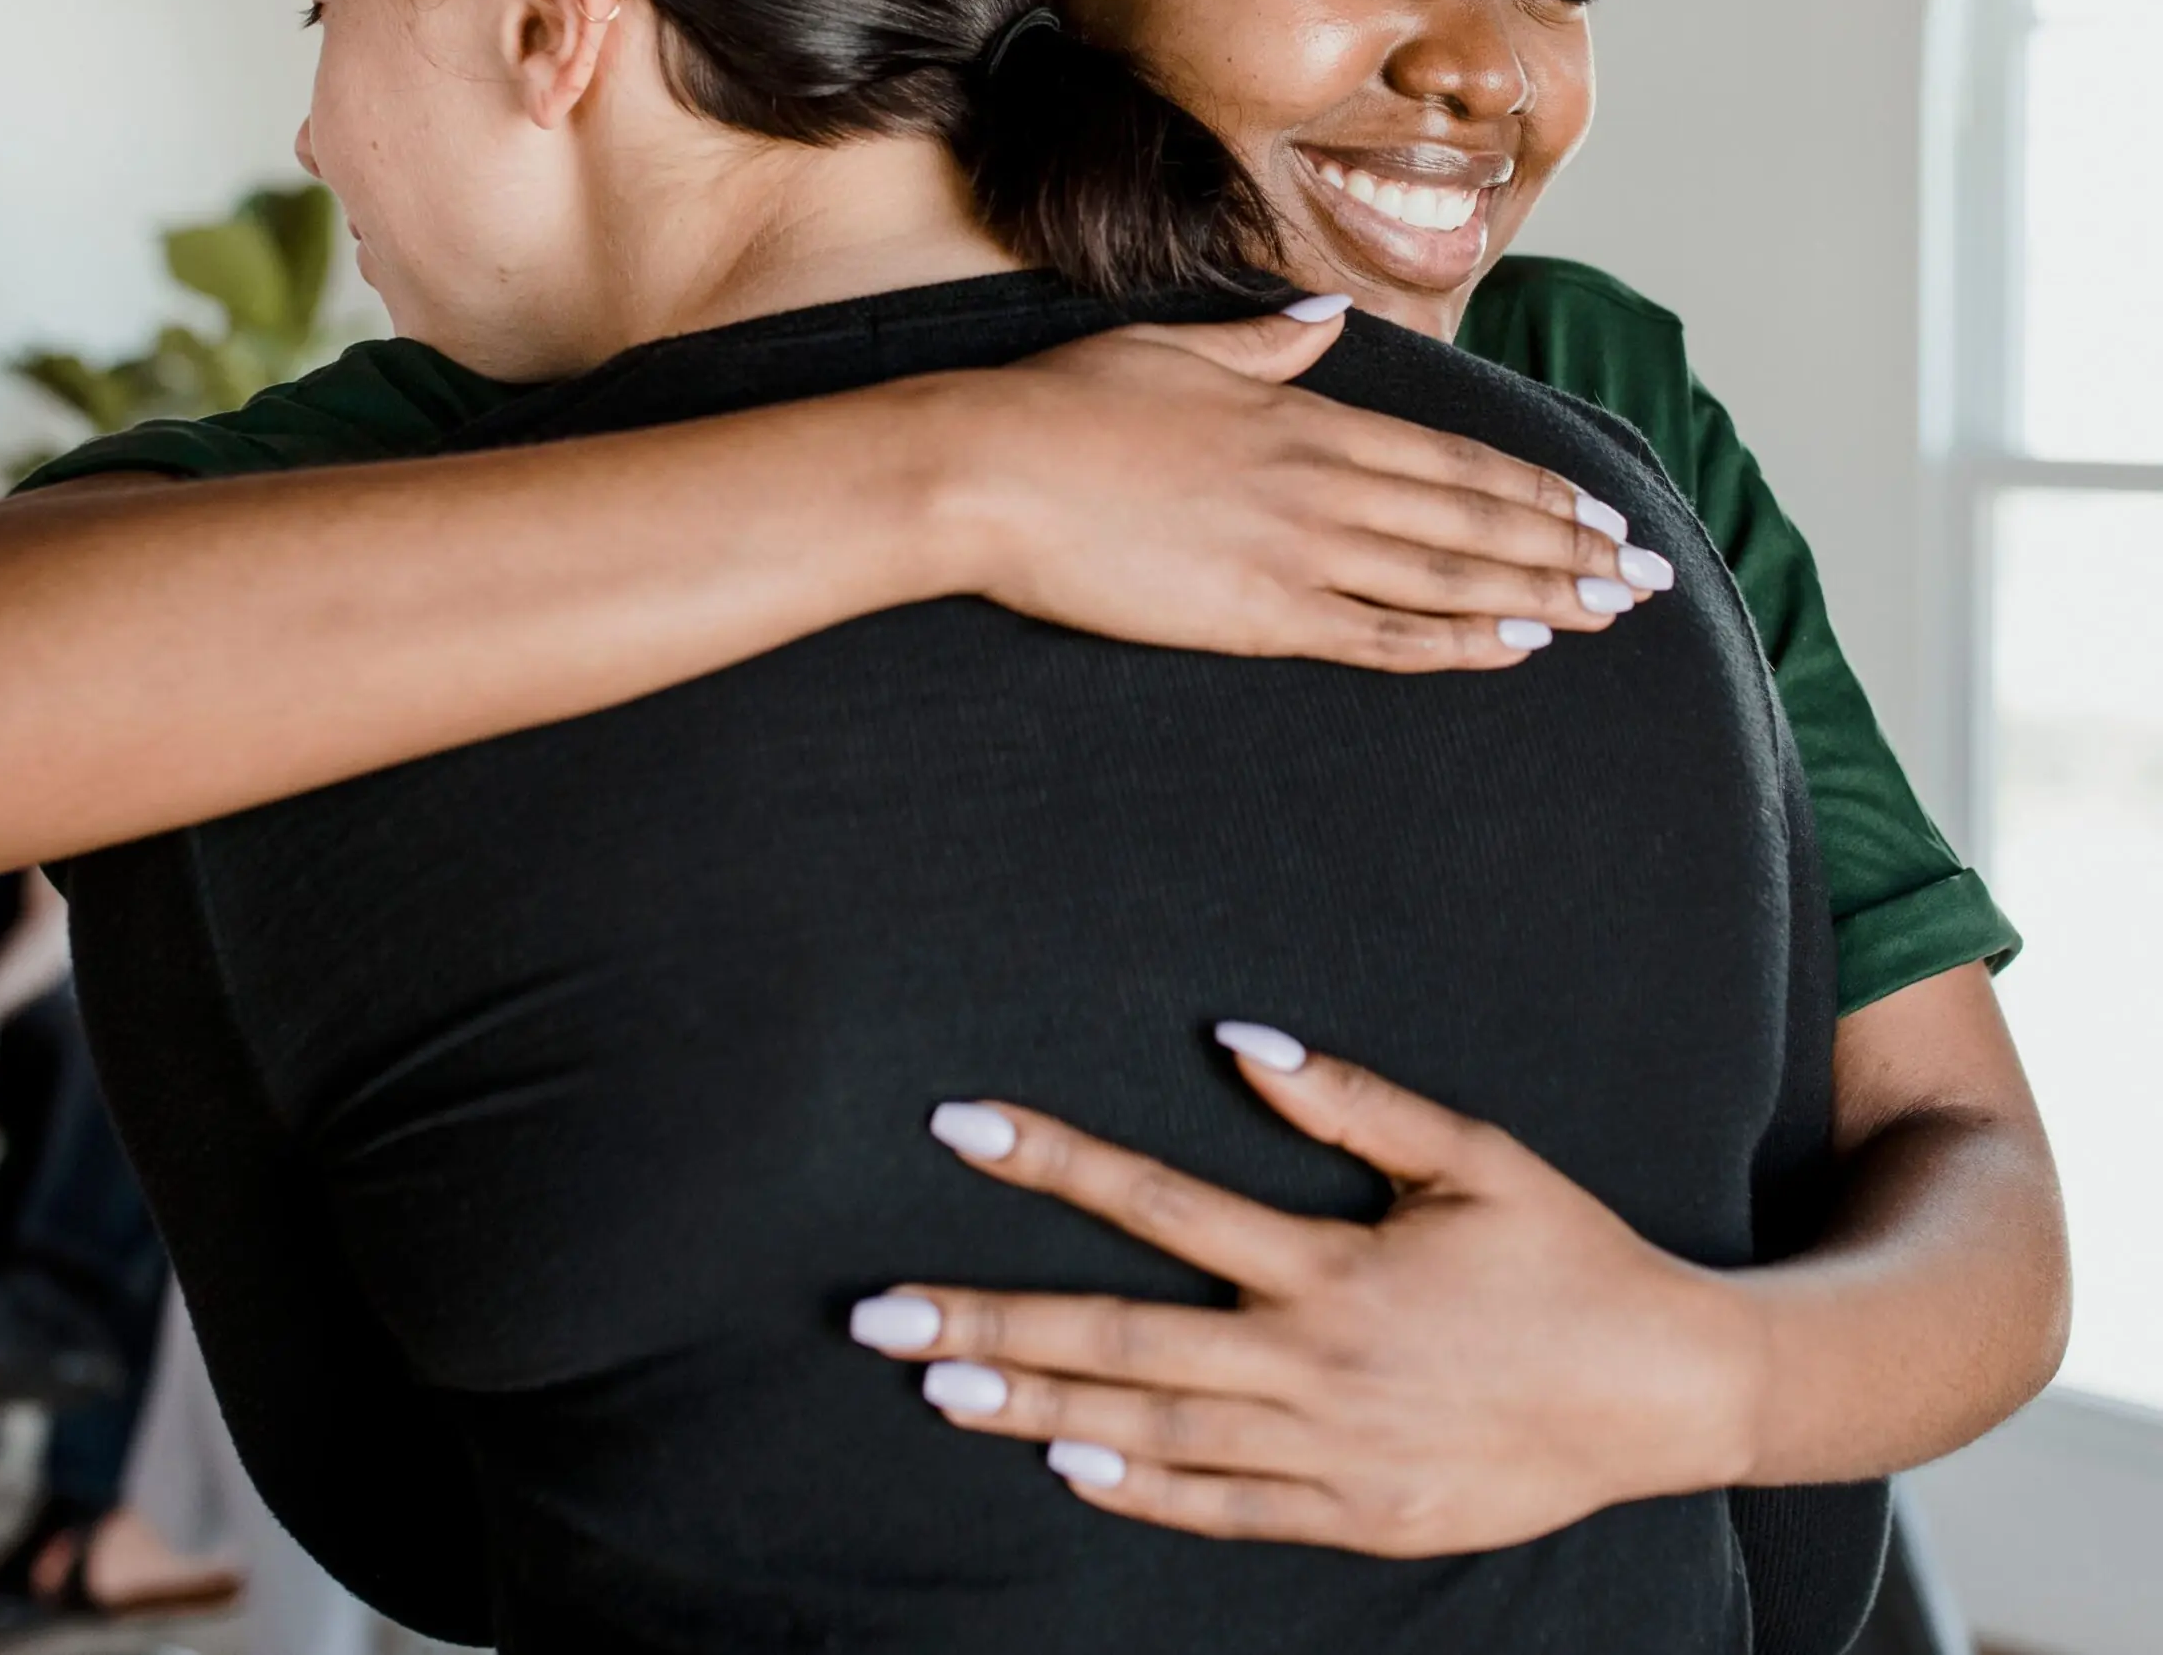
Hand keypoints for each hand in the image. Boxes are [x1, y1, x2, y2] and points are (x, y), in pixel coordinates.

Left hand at [851, 1035, 1759, 1553]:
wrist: (1671, 1393)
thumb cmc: (1566, 1254)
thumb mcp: (1473, 1154)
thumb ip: (1350, 1100)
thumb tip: (1236, 1036)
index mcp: (1333, 1267)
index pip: (1157, 1204)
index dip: (1051, 1161)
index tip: (958, 1127)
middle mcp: (1314, 1365)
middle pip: (1119, 1339)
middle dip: (991, 1320)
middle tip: (879, 1314)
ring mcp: (1332, 1454)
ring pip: (1151, 1434)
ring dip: (1036, 1408)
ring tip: (938, 1387)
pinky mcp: (1358, 1516)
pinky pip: (1225, 1510)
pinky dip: (1142, 1493)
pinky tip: (1065, 1466)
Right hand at [954, 306, 1668, 674]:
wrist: (989, 472)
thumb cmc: (1067, 407)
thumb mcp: (1172, 350)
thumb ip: (1263, 344)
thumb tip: (1324, 323)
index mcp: (1307, 419)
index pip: (1455, 461)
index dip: (1537, 489)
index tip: (1599, 510)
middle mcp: (1323, 485)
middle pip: (1476, 522)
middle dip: (1572, 549)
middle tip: (1646, 577)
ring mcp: (1297, 553)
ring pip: (1450, 579)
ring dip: (1542, 594)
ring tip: (1608, 612)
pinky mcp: (1258, 614)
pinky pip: (1382, 635)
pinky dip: (1458, 641)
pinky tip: (1516, 645)